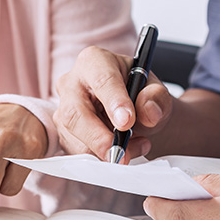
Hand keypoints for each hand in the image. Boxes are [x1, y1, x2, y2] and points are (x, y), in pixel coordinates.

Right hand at [53, 46, 173, 162]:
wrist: (132, 114)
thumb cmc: (139, 95)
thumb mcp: (155, 92)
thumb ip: (156, 98)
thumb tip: (149, 112)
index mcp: (94, 62)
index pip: (101, 80)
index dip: (114, 102)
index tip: (127, 123)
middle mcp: (71, 83)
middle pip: (75, 112)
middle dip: (98, 137)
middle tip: (120, 154)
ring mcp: (63, 109)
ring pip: (73, 136)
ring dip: (103, 151)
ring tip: (135, 148)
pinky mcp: (63, 133)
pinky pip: (75, 150)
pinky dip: (99, 157)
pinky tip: (122, 151)